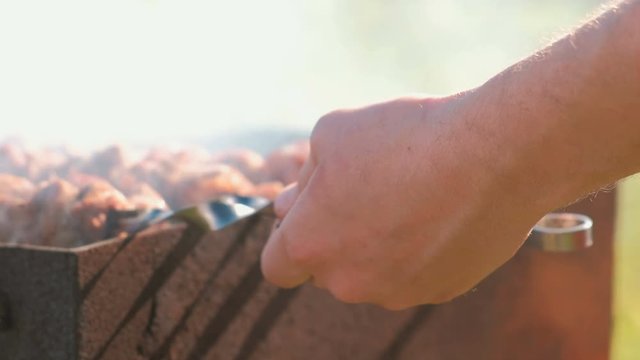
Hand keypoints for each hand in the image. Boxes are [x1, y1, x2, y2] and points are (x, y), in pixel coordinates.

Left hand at [260, 94, 551, 308]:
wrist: (494, 154)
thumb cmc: (404, 137)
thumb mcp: (332, 132)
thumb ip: (303, 177)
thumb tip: (292, 203)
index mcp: (311, 245)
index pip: (276, 267)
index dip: (289, 238)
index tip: (309, 214)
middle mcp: (349, 282)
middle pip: (327, 269)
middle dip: (334, 236)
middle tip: (363, 190)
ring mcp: (398, 292)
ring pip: (372, 273)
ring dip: (377, 244)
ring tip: (408, 194)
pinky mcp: (442, 291)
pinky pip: (414, 274)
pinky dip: (417, 250)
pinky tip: (439, 211)